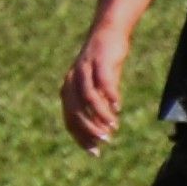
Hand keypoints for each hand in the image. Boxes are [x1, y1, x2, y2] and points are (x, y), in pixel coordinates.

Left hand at [63, 27, 127, 150]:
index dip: (81, 137)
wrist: (107, 33)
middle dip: (90, 129)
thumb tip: (104, 127)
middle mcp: (72, 81)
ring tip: (113, 125)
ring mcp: (84, 70)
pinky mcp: (99, 61)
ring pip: (88, 98)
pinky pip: (102, 81)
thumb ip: (97, 106)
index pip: (70, 120)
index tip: (95, 152)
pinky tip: (118, 106)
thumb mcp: (97, 87)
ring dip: (100, 114)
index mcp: (68, 90)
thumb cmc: (103, 64)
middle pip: (76, 111)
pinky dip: (109, 95)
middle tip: (105, 140)